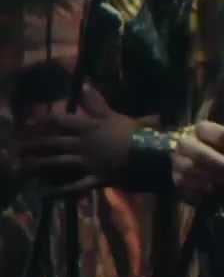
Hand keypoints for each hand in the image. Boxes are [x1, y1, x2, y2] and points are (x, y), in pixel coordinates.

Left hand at [18, 86, 136, 192]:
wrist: (151, 156)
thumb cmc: (138, 133)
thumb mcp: (117, 115)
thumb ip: (98, 103)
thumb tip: (84, 85)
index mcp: (90, 127)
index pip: (64, 121)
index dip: (47, 121)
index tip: (32, 122)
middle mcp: (84, 144)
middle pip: (56, 142)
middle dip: (37, 144)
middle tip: (19, 147)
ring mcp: (88, 162)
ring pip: (60, 162)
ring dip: (41, 164)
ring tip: (25, 166)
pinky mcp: (95, 177)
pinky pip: (76, 184)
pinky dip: (62, 189)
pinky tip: (48, 191)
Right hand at [171, 120, 223, 200]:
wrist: (212, 173)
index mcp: (204, 129)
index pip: (217, 134)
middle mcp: (187, 142)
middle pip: (200, 152)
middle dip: (222, 164)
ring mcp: (178, 159)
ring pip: (191, 168)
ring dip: (213, 176)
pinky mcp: (177, 176)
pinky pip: (186, 182)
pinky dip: (201, 186)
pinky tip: (214, 188)